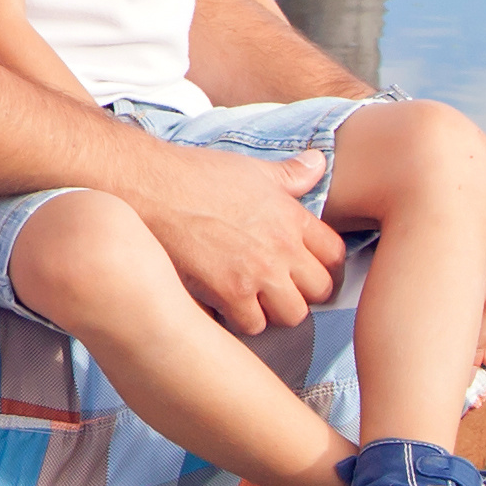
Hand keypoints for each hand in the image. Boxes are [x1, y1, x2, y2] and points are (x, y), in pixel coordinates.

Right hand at [121, 143, 347, 334]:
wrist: (150, 187)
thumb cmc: (196, 175)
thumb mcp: (251, 169)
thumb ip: (290, 173)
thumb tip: (319, 161)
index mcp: (291, 216)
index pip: (335, 255)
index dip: (324, 266)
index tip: (307, 269)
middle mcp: (282, 247)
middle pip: (320, 291)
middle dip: (302, 292)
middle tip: (278, 287)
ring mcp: (257, 272)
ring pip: (291, 315)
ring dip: (273, 311)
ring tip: (253, 300)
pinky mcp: (229, 292)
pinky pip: (253, 324)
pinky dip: (240, 320)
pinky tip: (226, 305)